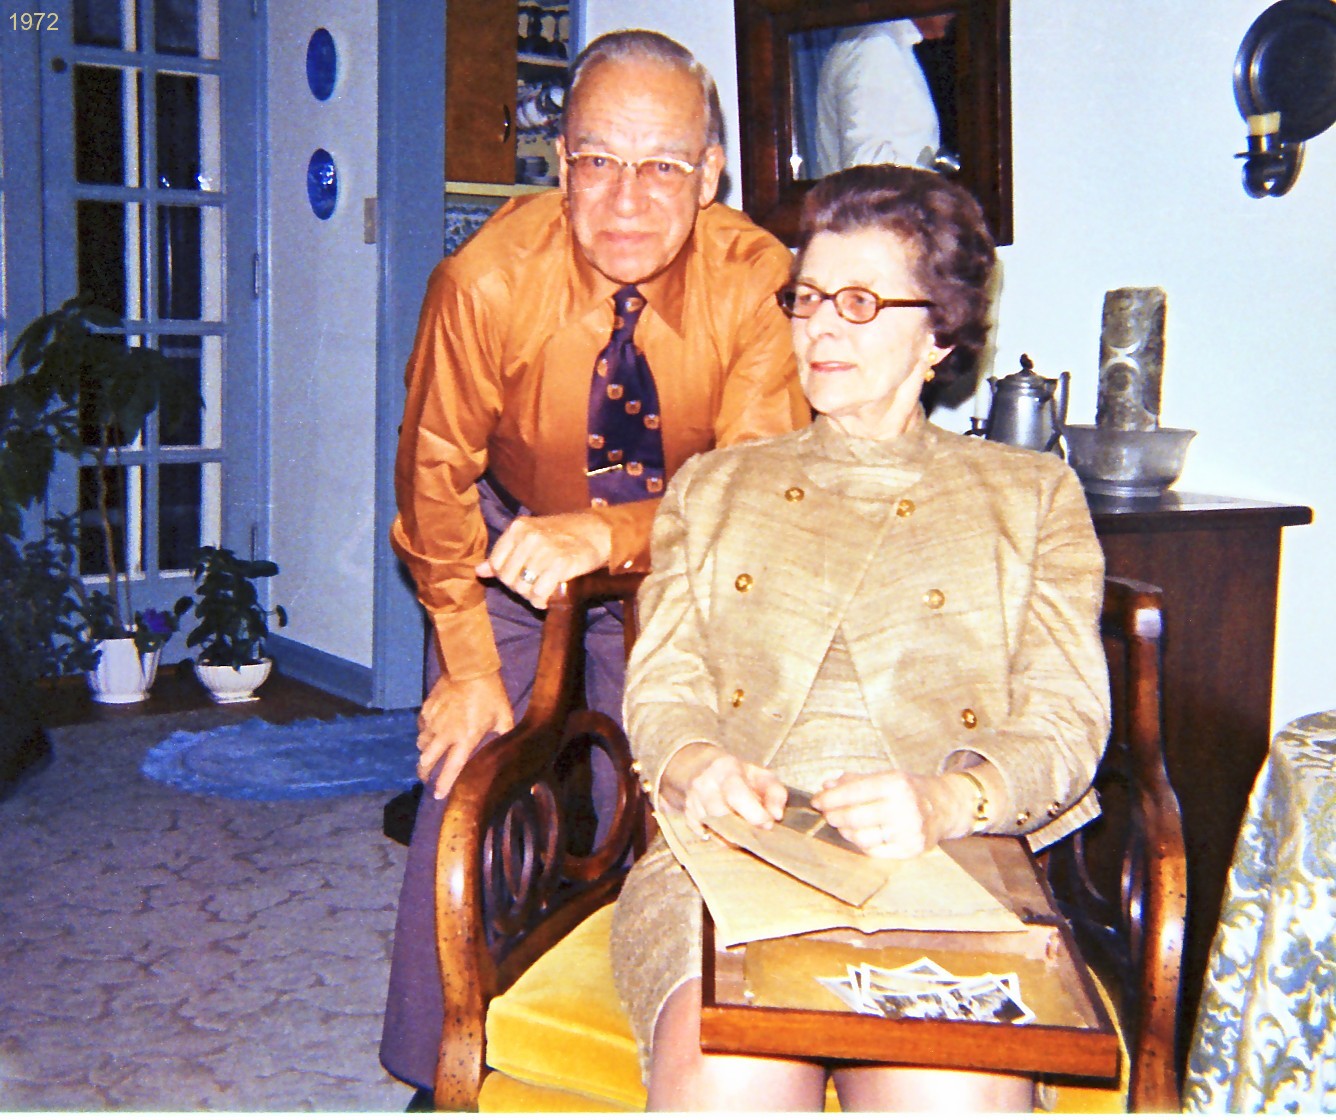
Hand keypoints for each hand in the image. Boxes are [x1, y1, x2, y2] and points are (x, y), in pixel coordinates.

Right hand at [416, 671, 513, 799]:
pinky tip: (429, 730)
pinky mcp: (427, 709)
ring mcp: (433, 722)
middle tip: (425, 776)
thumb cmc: (491, 694)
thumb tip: (511, 749)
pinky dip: (424, 731)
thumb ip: (504, 736)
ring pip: (421, 744)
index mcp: (465, 740)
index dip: (443, 785)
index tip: (437, 795)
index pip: (451, 769)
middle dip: (424, 772)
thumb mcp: (504, 717)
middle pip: (427, 761)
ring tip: (427, 754)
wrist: (470, 668)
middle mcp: (445, 735)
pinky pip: (421, 726)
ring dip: (424, 751)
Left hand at [476, 511, 613, 609]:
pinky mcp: (561, 564)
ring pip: (523, 588)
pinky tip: (548, 597)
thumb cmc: (563, 535)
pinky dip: (541, 600)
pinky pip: (539, 593)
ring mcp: (545, 550)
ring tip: (542, 591)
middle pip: (508, 578)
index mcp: (518, 527)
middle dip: (519, 587)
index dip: (506, 576)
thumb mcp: (531, 536)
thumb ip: (505, 553)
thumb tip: (479, 571)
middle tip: (533, 586)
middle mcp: (529, 537)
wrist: (599, 532)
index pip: (496, 563)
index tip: (520, 577)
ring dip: (531, 596)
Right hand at [660, 743, 788, 839]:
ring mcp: (692, 802)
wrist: (701, 767)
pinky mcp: (688, 818)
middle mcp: (704, 785)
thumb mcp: (761, 775)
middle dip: (744, 828)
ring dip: (734, 836)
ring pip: (715, 830)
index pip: (736, 795)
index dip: (754, 814)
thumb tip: (776, 815)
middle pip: (722, 816)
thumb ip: (775, 793)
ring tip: (745, 830)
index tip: (768, 823)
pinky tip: (730, 831)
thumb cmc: (737, 774)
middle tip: (757, 831)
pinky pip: (707, 837)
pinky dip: (721, 839)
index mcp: (725, 769)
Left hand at [810, 769, 979, 859]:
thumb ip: (854, 780)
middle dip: (834, 816)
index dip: (830, 798)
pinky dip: (861, 843)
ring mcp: (909, 831)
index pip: (853, 792)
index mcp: (896, 783)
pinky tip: (860, 834)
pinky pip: (874, 851)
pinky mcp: (911, 849)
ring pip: (861, 838)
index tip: (817, 801)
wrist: (945, 807)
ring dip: (846, 832)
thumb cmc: (910, 790)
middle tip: (827, 814)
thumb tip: (826, 786)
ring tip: (844, 824)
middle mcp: (904, 807)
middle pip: (853, 817)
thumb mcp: (886, 776)